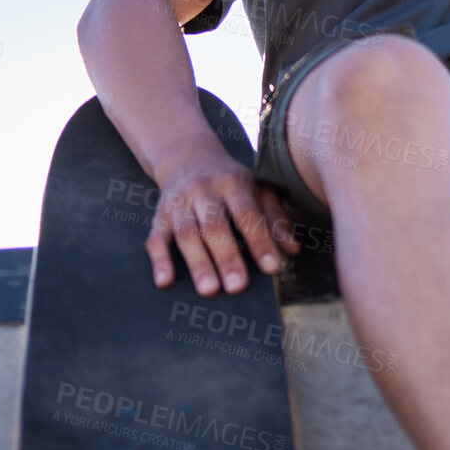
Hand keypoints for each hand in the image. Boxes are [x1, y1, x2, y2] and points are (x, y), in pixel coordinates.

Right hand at [146, 145, 300, 295]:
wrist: (188, 158)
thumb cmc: (231, 182)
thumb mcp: (258, 190)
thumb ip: (276, 218)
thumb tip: (292, 249)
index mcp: (233, 184)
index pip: (248, 214)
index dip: (260, 241)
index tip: (271, 267)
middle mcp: (203, 191)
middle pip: (215, 226)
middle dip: (227, 257)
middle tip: (237, 287)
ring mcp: (179, 204)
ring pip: (187, 234)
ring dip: (198, 263)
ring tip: (209, 291)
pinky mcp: (160, 217)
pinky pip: (156, 239)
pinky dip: (160, 261)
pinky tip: (165, 282)